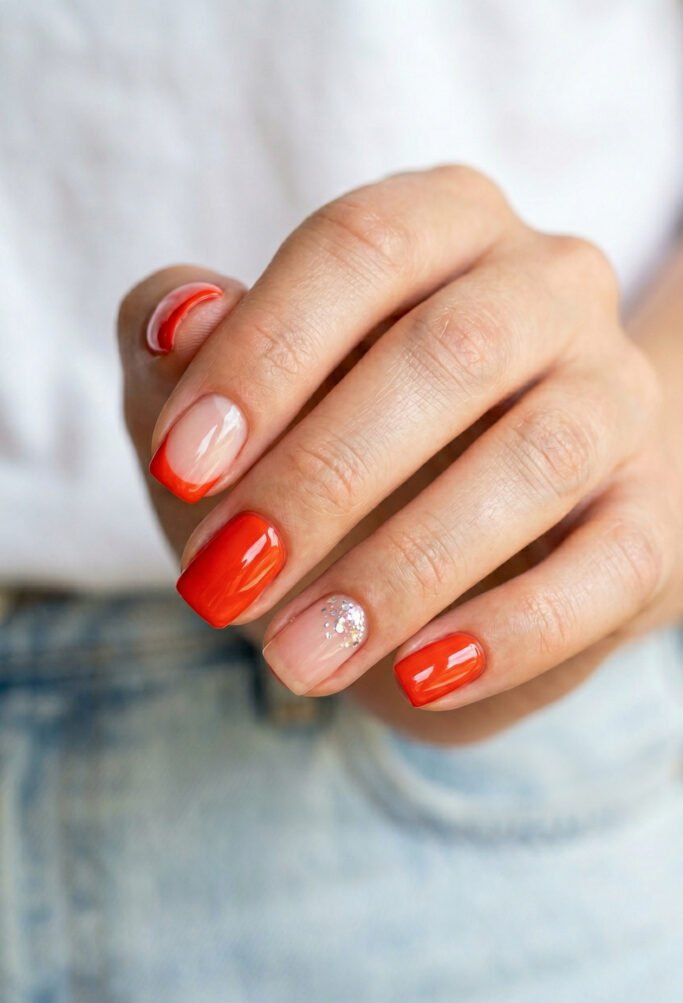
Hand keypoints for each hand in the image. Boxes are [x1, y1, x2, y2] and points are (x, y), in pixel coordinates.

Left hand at [118, 167, 682, 743]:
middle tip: (225, 581)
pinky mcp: (655, 510)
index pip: (360, 247)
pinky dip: (512, 629)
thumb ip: (183, 341)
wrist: (462, 532)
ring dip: (403, 570)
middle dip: (322, 477)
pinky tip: (420, 677)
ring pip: (536, 458)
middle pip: (451, 352)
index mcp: (446, 222)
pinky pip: (611, 565)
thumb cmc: (327, 443)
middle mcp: (550, 285)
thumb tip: (175, 321)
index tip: (182, 466)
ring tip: (298, 655)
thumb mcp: (233, 394)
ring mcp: (616, 394)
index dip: (262, 355)